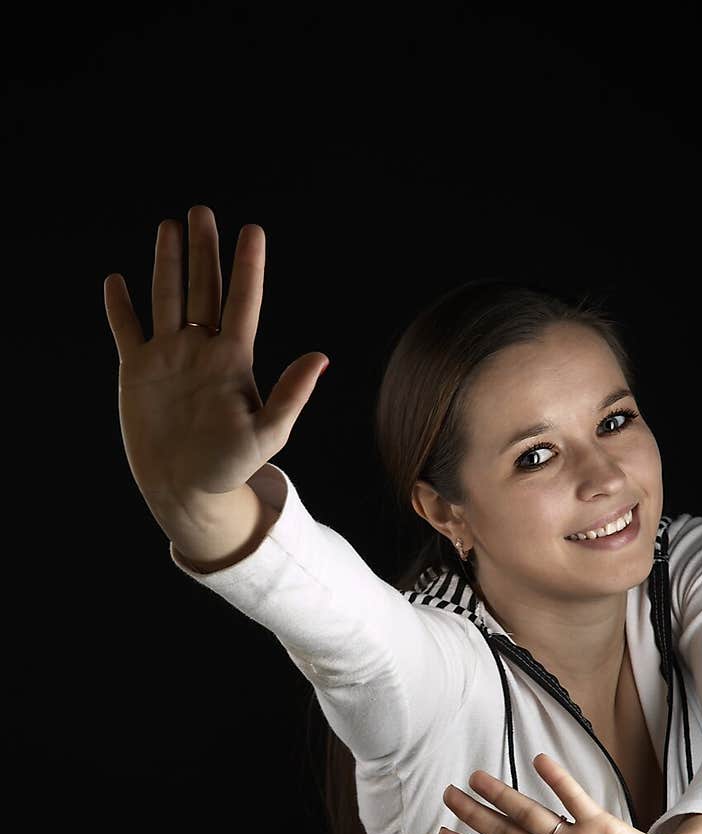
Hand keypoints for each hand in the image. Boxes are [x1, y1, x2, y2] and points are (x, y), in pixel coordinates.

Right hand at [103, 204, 327, 508]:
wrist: (187, 491)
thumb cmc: (231, 467)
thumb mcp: (268, 435)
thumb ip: (291, 395)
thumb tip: (321, 357)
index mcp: (233, 360)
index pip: (242, 303)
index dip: (247, 268)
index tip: (253, 231)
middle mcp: (201, 350)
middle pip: (203, 289)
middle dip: (203, 250)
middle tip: (202, 211)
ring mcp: (168, 358)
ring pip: (167, 298)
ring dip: (167, 263)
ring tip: (169, 227)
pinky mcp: (137, 372)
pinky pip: (127, 330)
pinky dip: (120, 307)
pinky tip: (117, 281)